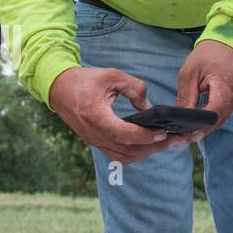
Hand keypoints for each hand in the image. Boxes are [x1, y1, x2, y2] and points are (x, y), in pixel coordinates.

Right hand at [49, 67, 171, 164]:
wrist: (58, 89)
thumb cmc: (84, 80)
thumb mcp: (111, 75)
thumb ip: (134, 88)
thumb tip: (149, 106)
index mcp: (96, 116)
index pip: (123, 134)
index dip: (144, 136)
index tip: (162, 132)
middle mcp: (94, 134)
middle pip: (128, 150)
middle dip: (153, 147)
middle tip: (174, 139)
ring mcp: (94, 141)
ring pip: (124, 157)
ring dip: (146, 153)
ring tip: (165, 143)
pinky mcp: (95, 142)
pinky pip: (118, 155)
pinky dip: (135, 153)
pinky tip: (148, 145)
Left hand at [176, 40, 232, 135]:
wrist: (227, 44)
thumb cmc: (206, 56)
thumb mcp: (189, 72)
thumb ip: (186, 96)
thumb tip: (180, 118)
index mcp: (224, 81)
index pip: (216, 108)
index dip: (202, 123)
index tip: (187, 130)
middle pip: (219, 118)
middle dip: (201, 129)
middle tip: (183, 137)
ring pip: (222, 118)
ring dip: (206, 126)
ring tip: (188, 131)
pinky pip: (225, 113)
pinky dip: (212, 118)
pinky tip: (199, 122)